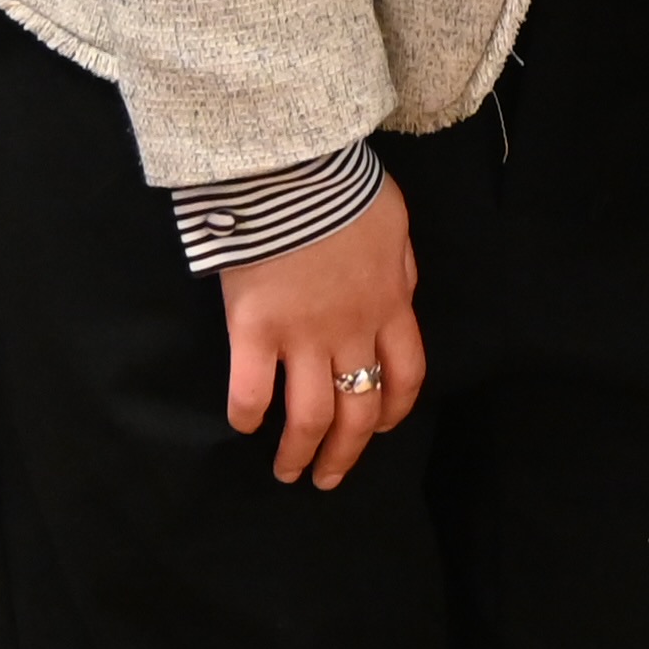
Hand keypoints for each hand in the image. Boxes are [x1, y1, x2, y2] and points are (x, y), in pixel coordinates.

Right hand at [219, 180, 423, 487]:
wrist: (297, 170)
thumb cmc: (346, 191)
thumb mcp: (396, 228)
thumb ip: (398, 269)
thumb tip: (398, 294)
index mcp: (390, 305)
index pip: (405, 375)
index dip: (395, 411)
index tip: (380, 430)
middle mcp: (350, 331)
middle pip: (358, 409)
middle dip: (346, 453)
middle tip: (330, 478)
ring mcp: (301, 335)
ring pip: (309, 415)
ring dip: (299, 452)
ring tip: (288, 472)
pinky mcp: (253, 331)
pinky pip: (250, 390)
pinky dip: (246, 416)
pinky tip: (243, 426)